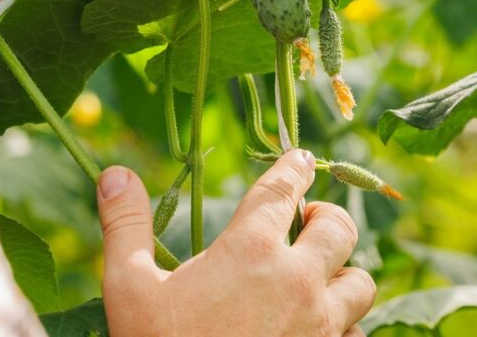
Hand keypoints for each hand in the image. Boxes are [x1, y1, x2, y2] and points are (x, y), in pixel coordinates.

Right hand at [95, 151, 375, 336]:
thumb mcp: (128, 288)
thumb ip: (126, 225)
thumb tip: (114, 172)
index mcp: (250, 250)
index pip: (284, 189)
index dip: (293, 167)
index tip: (299, 158)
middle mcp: (298, 281)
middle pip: (339, 227)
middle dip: (325, 216)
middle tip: (307, 222)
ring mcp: (322, 327)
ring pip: (361, 283)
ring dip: (343, 274)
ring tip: (319, 276)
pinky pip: (358, 335)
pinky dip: (346, 327)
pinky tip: (320, 330)